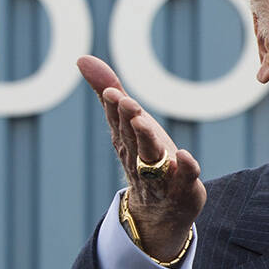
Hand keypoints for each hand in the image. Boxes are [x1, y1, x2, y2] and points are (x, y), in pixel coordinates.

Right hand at [78, 55, 205, 260]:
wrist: (161, 209)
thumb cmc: (145, 157)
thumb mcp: (128, 125)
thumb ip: (109, 93)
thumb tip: (82, 58)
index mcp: (127, 142)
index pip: (118, 123)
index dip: (115, 108)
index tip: (113, 92)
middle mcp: (141, 158)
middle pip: (133, 139)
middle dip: (129, 121)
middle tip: (127, 102)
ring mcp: (162, 175)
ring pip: (153, 157)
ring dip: (149, 140)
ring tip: (146, 123)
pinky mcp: (185, 187)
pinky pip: (185, 178)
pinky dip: (186, 168)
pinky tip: (186, 155)